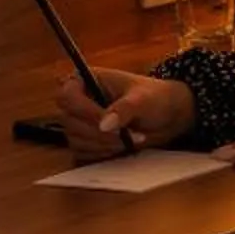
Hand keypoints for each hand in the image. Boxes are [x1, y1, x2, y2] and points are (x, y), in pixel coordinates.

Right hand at [55, 68, 196, 160]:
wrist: (167, 115)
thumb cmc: (154, 97)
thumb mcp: (143, 99)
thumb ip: (124, 108)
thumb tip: (104, 125)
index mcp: (84, 80)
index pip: (68, 97)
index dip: (85, 112)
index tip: (108, 124)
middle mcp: (77, 102)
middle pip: (70, 123)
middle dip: (100, 134)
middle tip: (127, 136)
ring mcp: (79, 123)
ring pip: (77, 141)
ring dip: (104, 145)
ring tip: (130, 140)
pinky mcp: (86, 141)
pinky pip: (83, 153)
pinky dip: (103, 154)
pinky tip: (122, 147)